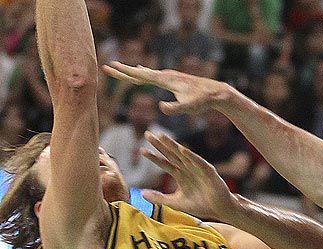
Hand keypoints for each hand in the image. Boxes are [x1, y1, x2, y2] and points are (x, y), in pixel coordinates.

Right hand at [102, 61, 234, 115]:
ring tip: (120, 68)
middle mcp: (165, 75)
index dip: (124, 73)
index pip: (139, 75)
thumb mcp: (188, 107)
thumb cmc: (202, 101)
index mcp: (164, 80)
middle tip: (107, 66)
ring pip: (146, 73)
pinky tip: (142, 70)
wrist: (216, 92)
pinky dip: (144, 73)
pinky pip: (153, 75)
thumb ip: (175, 108)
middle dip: (123, 71)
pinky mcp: (173, 80)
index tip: (109, 67)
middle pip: (139, 72)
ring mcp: (169, 76)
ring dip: (132, 71)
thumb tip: (160, 106)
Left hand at [140, 131, 237, 221]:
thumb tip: (141, 194)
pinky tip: (181, 149)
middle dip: (160, 144)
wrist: (219, 209)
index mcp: (180, 174)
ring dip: (172, 145)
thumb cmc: (200, 205)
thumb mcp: (175, 203)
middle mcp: (187, 168)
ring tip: (161, 136)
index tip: (141, 150)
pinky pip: (198, 161)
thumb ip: (159, 198)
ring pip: (182, 154)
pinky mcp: (208, 171)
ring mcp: (198, 168)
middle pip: (171, 154)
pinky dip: (190, 155)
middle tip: (147, 134)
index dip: (153, 157)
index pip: (164, 163)